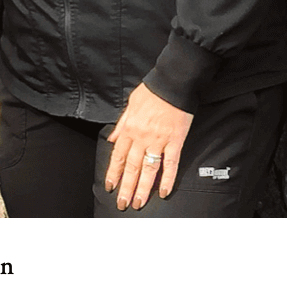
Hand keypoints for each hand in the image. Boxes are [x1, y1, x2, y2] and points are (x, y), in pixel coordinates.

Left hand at [104, 83, 194, 210]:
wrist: (172, 83)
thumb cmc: (152, 92)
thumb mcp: (130, 104)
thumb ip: (121, 124)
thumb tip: (112, 138)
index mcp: (130, 129)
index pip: (118, 156)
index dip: (113, 173)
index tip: (110, 186)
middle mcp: (142, 137)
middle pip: (132, 167)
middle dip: (126, 187)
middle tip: (122, 203)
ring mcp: (159, 140)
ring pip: (149, 169)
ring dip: (143, 188)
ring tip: (139, 203)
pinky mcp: (175, 141)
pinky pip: (171, 164)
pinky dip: (168, 178)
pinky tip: (164, 191)